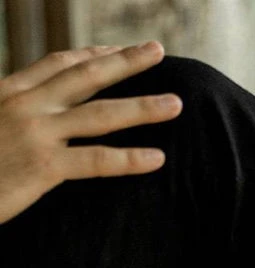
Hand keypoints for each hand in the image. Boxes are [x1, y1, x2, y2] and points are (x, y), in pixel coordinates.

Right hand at [0, 40, 182, 225]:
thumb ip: (12, 115)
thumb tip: (36, 118)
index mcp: (8, 92)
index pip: (58, 64)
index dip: (92, 55)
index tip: (119, 50)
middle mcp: (24, 105)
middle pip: (86, 76)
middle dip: (126, 62)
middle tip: (158, 51)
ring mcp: (35, 134)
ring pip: (100, 116)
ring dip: (142, 107)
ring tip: (175, 103)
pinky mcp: (43, 168)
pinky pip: (95, 161)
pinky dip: (129, 159)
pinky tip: (156, 158)